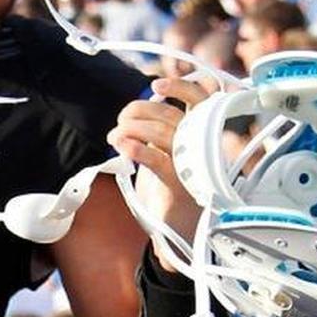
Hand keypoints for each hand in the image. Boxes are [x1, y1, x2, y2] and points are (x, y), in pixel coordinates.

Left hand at [108, 75, 212, 268]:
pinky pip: (158, 160)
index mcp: (202, 134)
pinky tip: (122, 147)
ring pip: (163, 133)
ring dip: (131, 130)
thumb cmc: (171, 189)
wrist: (177, 230)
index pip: (200, 99)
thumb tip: (134, 113)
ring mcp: (192, 165)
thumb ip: (157, 132)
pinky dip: (137, 149)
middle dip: (139, 112)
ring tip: (114, 137)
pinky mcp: (179, 185)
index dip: (181, 86)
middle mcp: (201, 146)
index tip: (156, 85)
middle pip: (171, 114)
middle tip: (120, 121)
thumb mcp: (165, 153)